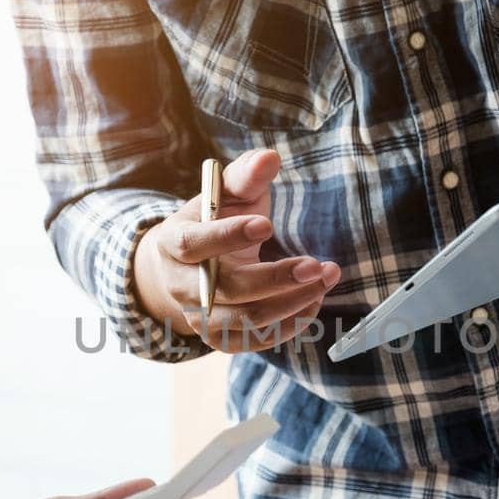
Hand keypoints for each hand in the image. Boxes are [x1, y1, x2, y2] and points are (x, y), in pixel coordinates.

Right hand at [134, 148, 341, 351]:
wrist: (185, 267)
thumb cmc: (212, 221)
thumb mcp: (223, 194)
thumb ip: (245, 176)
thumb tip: (270, 157)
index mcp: (173, 244)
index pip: (194, 244)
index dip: (228, 236)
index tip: (267, 225)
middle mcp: (183, 286)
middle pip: (227, 290)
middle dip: (276, 278)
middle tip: (316, 265)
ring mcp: (200, 318)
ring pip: (246, 320)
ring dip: (291, 303)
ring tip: (325, 278)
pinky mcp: (221, 339)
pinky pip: (257, 341)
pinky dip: (289, 324)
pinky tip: (314, 300)